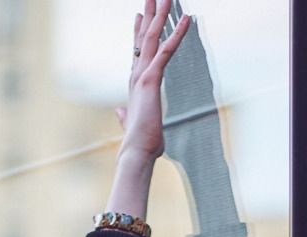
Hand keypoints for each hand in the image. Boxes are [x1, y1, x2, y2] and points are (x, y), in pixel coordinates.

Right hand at [104, 1, 190, 217]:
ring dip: (160, 14)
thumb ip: (125, 116)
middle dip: (149, 13)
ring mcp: (142, 75)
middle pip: (142, 37)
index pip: (136, 52)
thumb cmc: (138, 144)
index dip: (137, 32)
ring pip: (151, 37)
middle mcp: (136, 75)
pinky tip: (186, 19)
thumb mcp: (131, 125)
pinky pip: (165, 50)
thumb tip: (120, 113)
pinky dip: (177, 33)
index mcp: (134, 84)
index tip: (138, 15)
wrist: (136, 152)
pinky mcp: (151, 79)